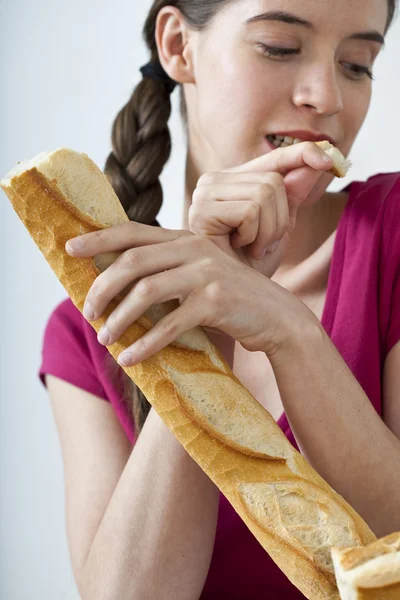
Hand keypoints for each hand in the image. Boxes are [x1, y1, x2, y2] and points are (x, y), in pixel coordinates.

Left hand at [65, 223, 314, 365]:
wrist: (277, 317)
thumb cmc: (232, 299)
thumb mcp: (200, 274)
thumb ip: (168, 269)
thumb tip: (117, 283)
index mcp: (186, 238)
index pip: (133, 232)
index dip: (98, 239)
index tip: (69, 249)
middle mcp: (195, 249)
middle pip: (132, 262)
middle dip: (102, 288)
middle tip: (88, 312)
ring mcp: (207, 273)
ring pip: (146, 292)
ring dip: (119, 318)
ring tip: (105, 339)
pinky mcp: (216, 302)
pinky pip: (170, 324)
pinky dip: (145, 343)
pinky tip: (131, 358)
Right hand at [188, 141, 333, 276]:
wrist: (233, 299)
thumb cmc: (251, 264)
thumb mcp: (281, 223)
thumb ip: (295, 191)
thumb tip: (320, 157)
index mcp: (231, 180)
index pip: (273, 158)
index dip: (302, 155)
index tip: (331, 160)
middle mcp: (212, 181)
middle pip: (273, 180)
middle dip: (280, 219)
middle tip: (264, 244)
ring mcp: (203, 195)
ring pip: (263, 194)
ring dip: (268, 231)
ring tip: (252, 248)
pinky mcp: (201, 212)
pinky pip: (250, 211)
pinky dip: (255, 236)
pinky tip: (239, 250)